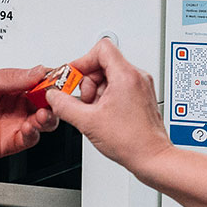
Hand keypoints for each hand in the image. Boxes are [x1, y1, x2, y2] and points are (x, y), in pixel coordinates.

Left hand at [0, 65, 57, 166]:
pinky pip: (32, 137)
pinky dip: (35, 131)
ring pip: (45, 119)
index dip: (52, 77)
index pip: (39, 78)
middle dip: (55, 98)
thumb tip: (36, 71)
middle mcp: (16, 103)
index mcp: (10, 84)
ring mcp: (16, 122)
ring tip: (42, 112)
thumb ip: (10, 77)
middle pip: (47, 100)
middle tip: (55, 96)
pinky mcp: (13, 141)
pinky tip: (29, 126)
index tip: (60, 76)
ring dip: (49, 115)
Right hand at [44, 37, 170, 174]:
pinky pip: (119, 87)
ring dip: (97, 92)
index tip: (73, 76)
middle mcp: (137, 77)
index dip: (83, 60)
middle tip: (85, 102)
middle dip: (88, 82)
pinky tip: (104, 115)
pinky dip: (107, 98)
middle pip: (103, 63)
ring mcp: (141, 87)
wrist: (152, 158)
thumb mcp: (88, 122)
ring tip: (96, 112)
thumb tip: (54, 96)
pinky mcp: (142, 97)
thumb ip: (64, 105)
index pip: (101, 48)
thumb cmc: (132, 141)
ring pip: (110, 76)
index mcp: (126, 76)